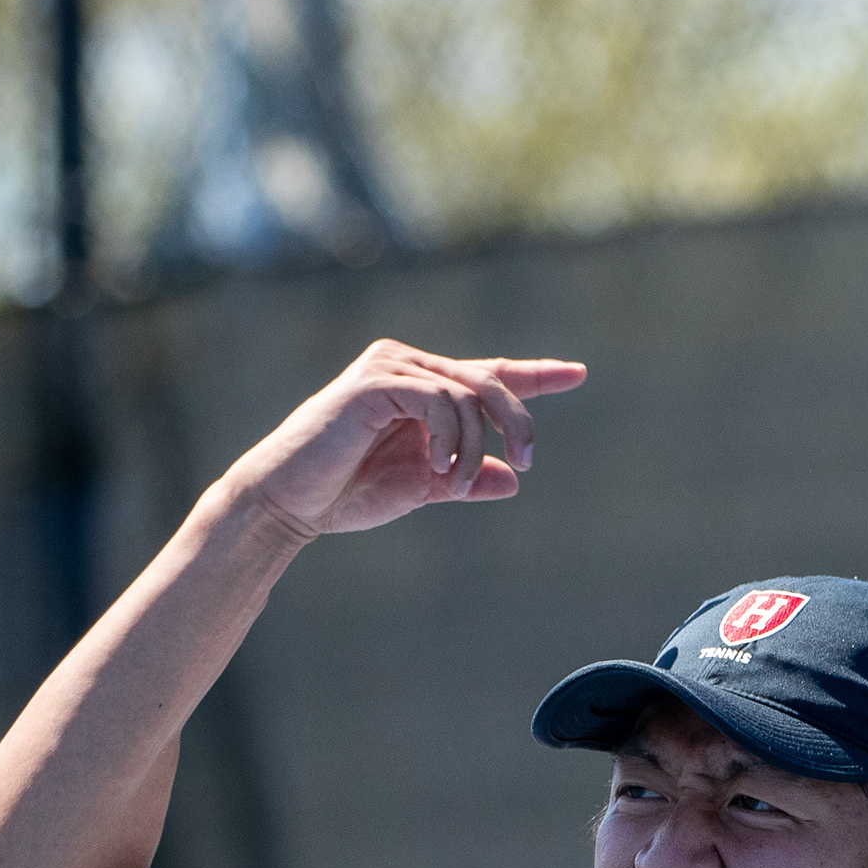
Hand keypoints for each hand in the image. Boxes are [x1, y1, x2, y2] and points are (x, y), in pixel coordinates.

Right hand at [223, 338, 587, 539]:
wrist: (289, 502)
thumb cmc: (346, 494)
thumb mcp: (420, 489)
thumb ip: (464, 480)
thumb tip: (511, 480)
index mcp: (421, 387)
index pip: (487, 374)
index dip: (535, 375)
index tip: (578, 374)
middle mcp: (407, 365)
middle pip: (488, 380)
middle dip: (516, 421)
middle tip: (525, 461)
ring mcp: (390, 368)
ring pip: (467, 392)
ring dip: (474, 443)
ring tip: (455, 482)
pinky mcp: (375, 382)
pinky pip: (438, 398)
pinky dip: (449, 435)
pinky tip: (439, 466)